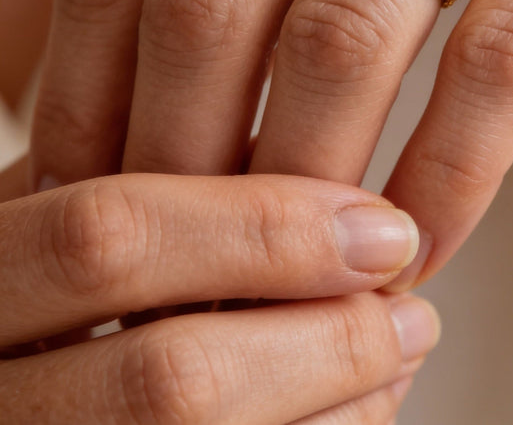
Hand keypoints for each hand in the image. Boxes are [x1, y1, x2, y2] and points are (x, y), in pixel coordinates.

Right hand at [0, 163, 436, 422]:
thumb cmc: (32, 279)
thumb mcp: (57, 204)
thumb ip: (160, 176)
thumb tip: (318, 183)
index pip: (111, 238)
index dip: (261, 228)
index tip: (377, 224)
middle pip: (171, 379)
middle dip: (322, 340)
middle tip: (410, 305)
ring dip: (336, 409)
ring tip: (402, 352)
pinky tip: (357, 408)